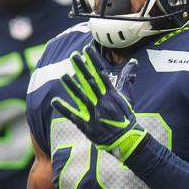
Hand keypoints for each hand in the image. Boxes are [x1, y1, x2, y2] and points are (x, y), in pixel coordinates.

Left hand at [51, 45, 146, 161]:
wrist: (125, 139)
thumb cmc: (125, 116)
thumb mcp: (128, 96)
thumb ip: (127, 78)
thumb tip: (133, 61)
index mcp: (111, 94)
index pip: (101, 74)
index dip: (93, 61)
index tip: (86, 49)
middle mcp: (102, 102)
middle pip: (90, 82)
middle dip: (81, 68)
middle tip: (73, 56)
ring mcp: (93, 113)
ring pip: (80, 97)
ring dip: (71, 86)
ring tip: (63, 75)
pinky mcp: (86, 124)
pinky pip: (73, 116)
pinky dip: (64, 109)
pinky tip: (55, 101)